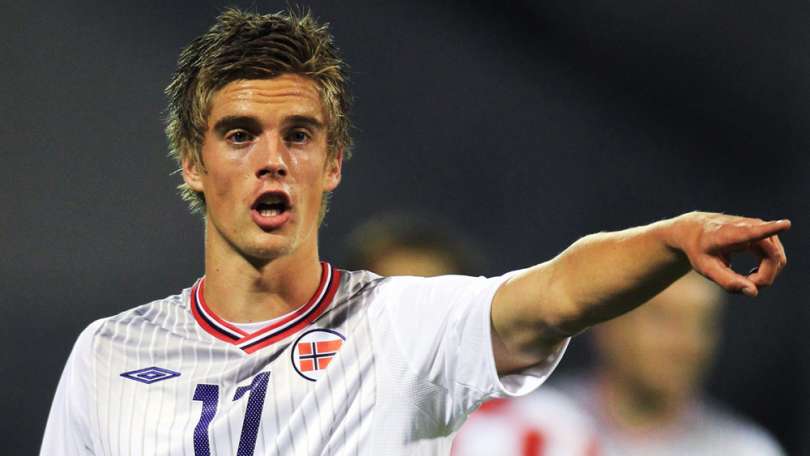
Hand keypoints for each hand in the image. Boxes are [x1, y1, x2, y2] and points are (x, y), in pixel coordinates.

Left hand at [672, 212, 789, 295]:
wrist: (695, 229)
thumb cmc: (699, 249)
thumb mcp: (705, 269)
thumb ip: (727, 281)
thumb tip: (753, 292)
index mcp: (728, 234)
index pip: (751, 232)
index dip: (770, 229)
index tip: (786, 224)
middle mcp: (748, 225)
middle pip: (772, 256)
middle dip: (764, 277)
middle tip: (745, 287)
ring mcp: (758, 227)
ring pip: (777, 257)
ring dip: (766, 274)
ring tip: (745, 280)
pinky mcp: (763, 232)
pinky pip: (775, 256)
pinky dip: (767, 269)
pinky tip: (751, 274)